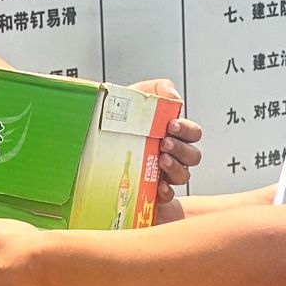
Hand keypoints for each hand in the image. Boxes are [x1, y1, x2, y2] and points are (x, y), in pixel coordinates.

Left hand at [128, 78, 203, 223]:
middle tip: (163, 143)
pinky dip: (166, 191)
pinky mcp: (151, 190)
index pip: (192, 133)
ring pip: (184, 175)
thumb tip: (174, 96)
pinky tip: (158, 186)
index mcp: (170, 133)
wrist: (92, 135)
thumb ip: (157, 89)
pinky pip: (168, 196)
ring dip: (176, 167)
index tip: (171, 125)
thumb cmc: (118, 119)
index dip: (187, 130)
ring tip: (160, 160)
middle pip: (193, 156)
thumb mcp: (136, 95)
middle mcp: (171, 154)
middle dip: (181, 149)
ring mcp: (163, 173)